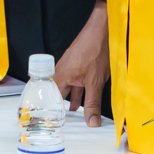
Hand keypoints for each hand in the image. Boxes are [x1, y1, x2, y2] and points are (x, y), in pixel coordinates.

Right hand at [55, 0, 109, 127]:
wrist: (101, 31)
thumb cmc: (95, 52)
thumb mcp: (95, 83)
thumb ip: (93, 103)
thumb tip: (91, 122)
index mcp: (60, 77)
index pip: (52, 99)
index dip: (52, 111)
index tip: (53, 122)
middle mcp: (60, 71)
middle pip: (58, 92)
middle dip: (62, 105)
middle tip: (62, 119)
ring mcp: (69, 67)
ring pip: (68, 86)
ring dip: (71, 97)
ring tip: (74, 110)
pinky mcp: (76, 64)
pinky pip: (74, 80)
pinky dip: (77, 89)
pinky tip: (83, 95)